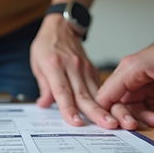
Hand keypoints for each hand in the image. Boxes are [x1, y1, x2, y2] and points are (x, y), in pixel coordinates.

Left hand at [30, 14, 124, 128]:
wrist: (61, 27)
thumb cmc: (47, 45)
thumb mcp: (37, 64)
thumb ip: (43, 86)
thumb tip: (44, 104)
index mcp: (54, 65)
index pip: (62, 91)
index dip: (69, 108)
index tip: (75, 122)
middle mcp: (72, 67)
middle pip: (84, 94)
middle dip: (96, 112)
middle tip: (107, 126)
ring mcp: (84, 68)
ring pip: (96, 92)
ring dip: (107, 108)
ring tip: (116, 122)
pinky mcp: (92, 70)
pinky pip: (99, 88)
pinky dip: (107, 101)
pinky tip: (115, 113)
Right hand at [96, 30, 153, 128]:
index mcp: (131, 68)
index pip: (106, 95)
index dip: (106, 113)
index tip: (116, 127)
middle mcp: (131, 76)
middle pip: (117, 104)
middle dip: (127, 118)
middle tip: (138, 128)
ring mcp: (140, 83)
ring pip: (133, 108)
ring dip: (145, 118)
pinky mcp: (150, 89)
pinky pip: (146, 107)